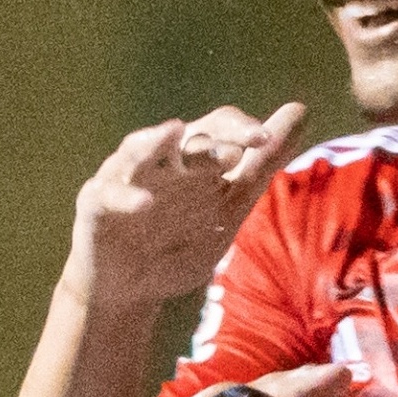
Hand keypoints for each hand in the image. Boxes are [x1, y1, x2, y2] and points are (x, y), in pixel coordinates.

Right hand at [63, 105, 307, 318]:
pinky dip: (125, 195)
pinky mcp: (96, 203)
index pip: (219, 127)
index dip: (241, 130)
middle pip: (183, 136)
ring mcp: (125, 177)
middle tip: (232, 152)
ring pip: (138, 149)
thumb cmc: (180, 237)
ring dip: (156, 143)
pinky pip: (107, 193)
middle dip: (207, 142)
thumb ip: (264, 161)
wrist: (132, 288)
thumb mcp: (230, 202)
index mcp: (193, 156)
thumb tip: (301, 108)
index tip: (266, 140)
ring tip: (173, 133)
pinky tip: (144, 203)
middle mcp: (159, 159)